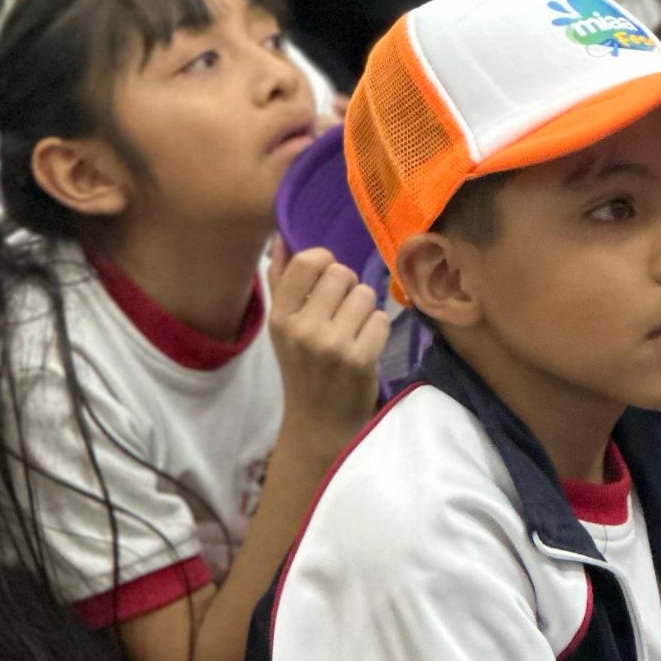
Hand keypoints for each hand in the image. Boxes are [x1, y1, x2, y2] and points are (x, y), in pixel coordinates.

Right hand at [267, 244, 390, 459]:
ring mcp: (331, 344)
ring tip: (352, 332)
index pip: (309, 260)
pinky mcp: (359, 359)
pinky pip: (380, 318)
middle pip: (343, 273)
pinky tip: (364, 346)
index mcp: (279, 316)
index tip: (328, 282)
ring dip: (365, 310)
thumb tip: (282, 237)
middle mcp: (302, 328)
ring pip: (366, 294)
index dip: (326, 262)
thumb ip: (282, 281)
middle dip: (348, 289)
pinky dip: (377, 330)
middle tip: (342, 314)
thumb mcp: (283, 328)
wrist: (318, 423)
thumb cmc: (303, 368)